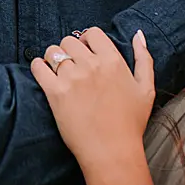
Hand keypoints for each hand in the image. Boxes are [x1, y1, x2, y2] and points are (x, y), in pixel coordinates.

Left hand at [31, 28, 153, 171]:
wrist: (112, 151)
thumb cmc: (131, 123)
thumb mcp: (146, 88)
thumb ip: (144, 58)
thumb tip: (137, 35)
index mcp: (113, 61)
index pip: (92, 33)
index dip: (87, 40)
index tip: (86, 51)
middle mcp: (91, 66)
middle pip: (70, 40)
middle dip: (69, 49)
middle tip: (71, 64)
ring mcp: (72, 78)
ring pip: (53, 52)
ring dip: (53, 57)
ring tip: (57, 70)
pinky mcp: (56, 93)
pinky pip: (39, 67)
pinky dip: (38, 66)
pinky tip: (43, 72)